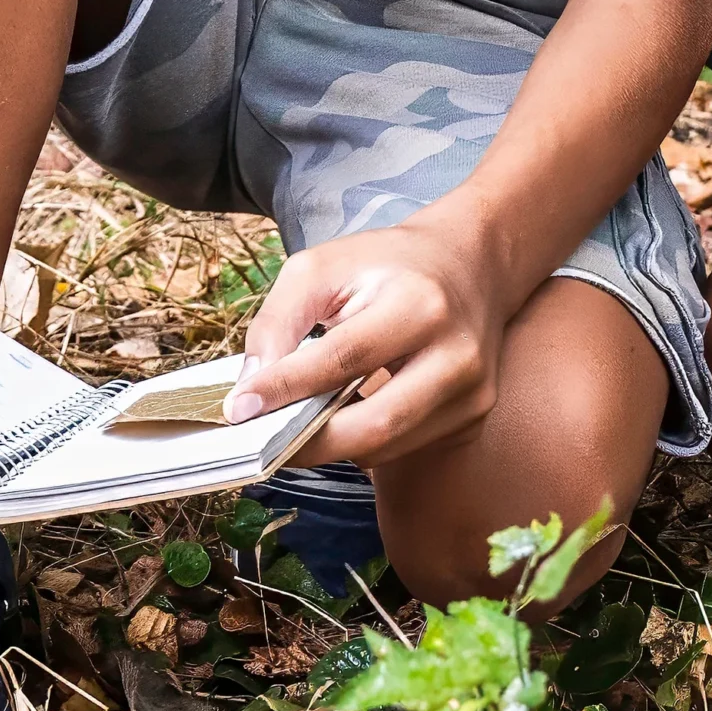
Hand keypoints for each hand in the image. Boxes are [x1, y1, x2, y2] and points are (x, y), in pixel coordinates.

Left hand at [223, 221, 503, 467]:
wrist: (470, 264)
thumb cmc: (388, 263)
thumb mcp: (322, 266)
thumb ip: (280, 321)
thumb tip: (251, 388)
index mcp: (420, 304)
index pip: (343, 359)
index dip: (286, 388)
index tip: (239, 409)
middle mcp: (456, 354)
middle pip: (373, 425)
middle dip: (309, 442)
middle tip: (262, 440)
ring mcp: (472, 393)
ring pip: (385, 446)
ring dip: (332, 445)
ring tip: (296, 424)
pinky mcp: (472, 416)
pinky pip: (403, 447)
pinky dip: (363, 440)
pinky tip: (345, 415)